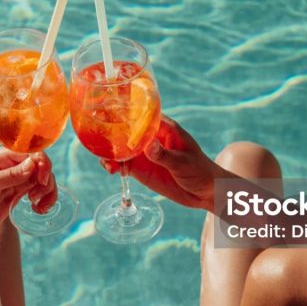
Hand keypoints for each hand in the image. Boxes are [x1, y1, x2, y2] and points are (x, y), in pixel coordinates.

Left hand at [0, 148, 56, 234]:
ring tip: (38, 206)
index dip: (42, 164)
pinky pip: (41, 190)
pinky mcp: (22, 192)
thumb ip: (9, 175)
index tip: (41, 181)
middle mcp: (13, 164)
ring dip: (48, 192)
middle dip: (46, 180)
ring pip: (45, 178)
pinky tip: (38, 209)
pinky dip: (46, 199)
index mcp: (2, 156)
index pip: (31, 152)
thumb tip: (32, 164)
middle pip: (42, 165)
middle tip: (36, 198)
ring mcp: (19, 178)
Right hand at [100, 116, 225, 209]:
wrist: (206, 193)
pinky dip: (114, 166)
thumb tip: (148, 146)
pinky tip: (110, 170)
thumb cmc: (201, 170)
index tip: (109, 114)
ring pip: (121, 148)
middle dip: (112, 134)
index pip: (142, 114)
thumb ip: (164, 155)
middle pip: (127, 131)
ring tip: (105, 161)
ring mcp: (144, 154)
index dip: (125, 112)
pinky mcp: (141, 169)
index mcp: (164, 128)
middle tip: (100, 141)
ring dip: (110, 152)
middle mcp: (151, 138)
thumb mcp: (184, 162)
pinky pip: (123, 165)